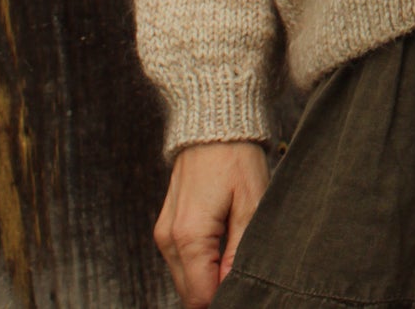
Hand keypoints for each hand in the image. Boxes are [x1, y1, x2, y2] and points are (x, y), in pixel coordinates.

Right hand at [153, 141, 270, 307]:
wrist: (214, 124)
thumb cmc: (237, 158)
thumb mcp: (251, 203)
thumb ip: (239, 252)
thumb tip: (231, 288)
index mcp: (189, 236)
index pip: (200, 296)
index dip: (225, 299)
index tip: (248, 287)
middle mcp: (168, 239)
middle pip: (189, 292)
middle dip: (215, 291)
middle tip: (245, 273)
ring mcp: (164, 233)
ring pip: (185, 278)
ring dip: (208, 277)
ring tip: (237, 256)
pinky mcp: (167, 226)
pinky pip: (182, 261)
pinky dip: (200, 263)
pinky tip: (224, 246)